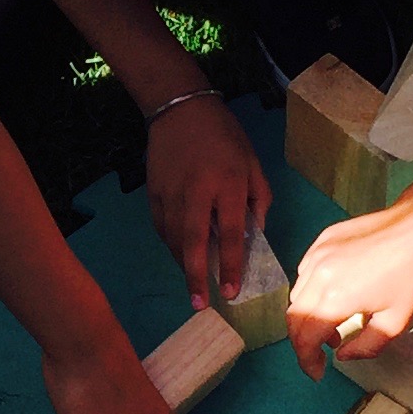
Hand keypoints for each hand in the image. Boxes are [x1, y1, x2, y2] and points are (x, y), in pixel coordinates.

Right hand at [146, 98, 273, 312]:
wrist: (180, 109)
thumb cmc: (224, 136)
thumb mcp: (252, 163)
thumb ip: (259, 199)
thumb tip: (255, 233)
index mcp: (228, 184)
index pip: (231, 234)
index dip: (232, 266)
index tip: (232, 292)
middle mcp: (197, 192)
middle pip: (195, 243)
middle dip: (197, 276)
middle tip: (200, 304)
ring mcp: (171, 193)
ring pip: (175, 239)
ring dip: (184, 265)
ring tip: (194, 286)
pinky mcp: (153, 193)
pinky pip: (162, 228)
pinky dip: (171, 246)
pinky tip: (181, 256)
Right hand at [287, 192, 412, 375]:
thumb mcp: (397, 321)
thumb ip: (366, 346)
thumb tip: (342, 355)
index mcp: (336, 298)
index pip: (304, 338)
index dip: (306, 360)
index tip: (317, 372)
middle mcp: (318, 275)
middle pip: (293, 318)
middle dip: (302, 342)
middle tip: (321, 354)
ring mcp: (317, 254)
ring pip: (297, 295)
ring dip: (308, 317)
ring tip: (334, 326)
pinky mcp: (322, 240)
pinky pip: (305, 273)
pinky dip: (312, 292)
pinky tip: (335, 296)